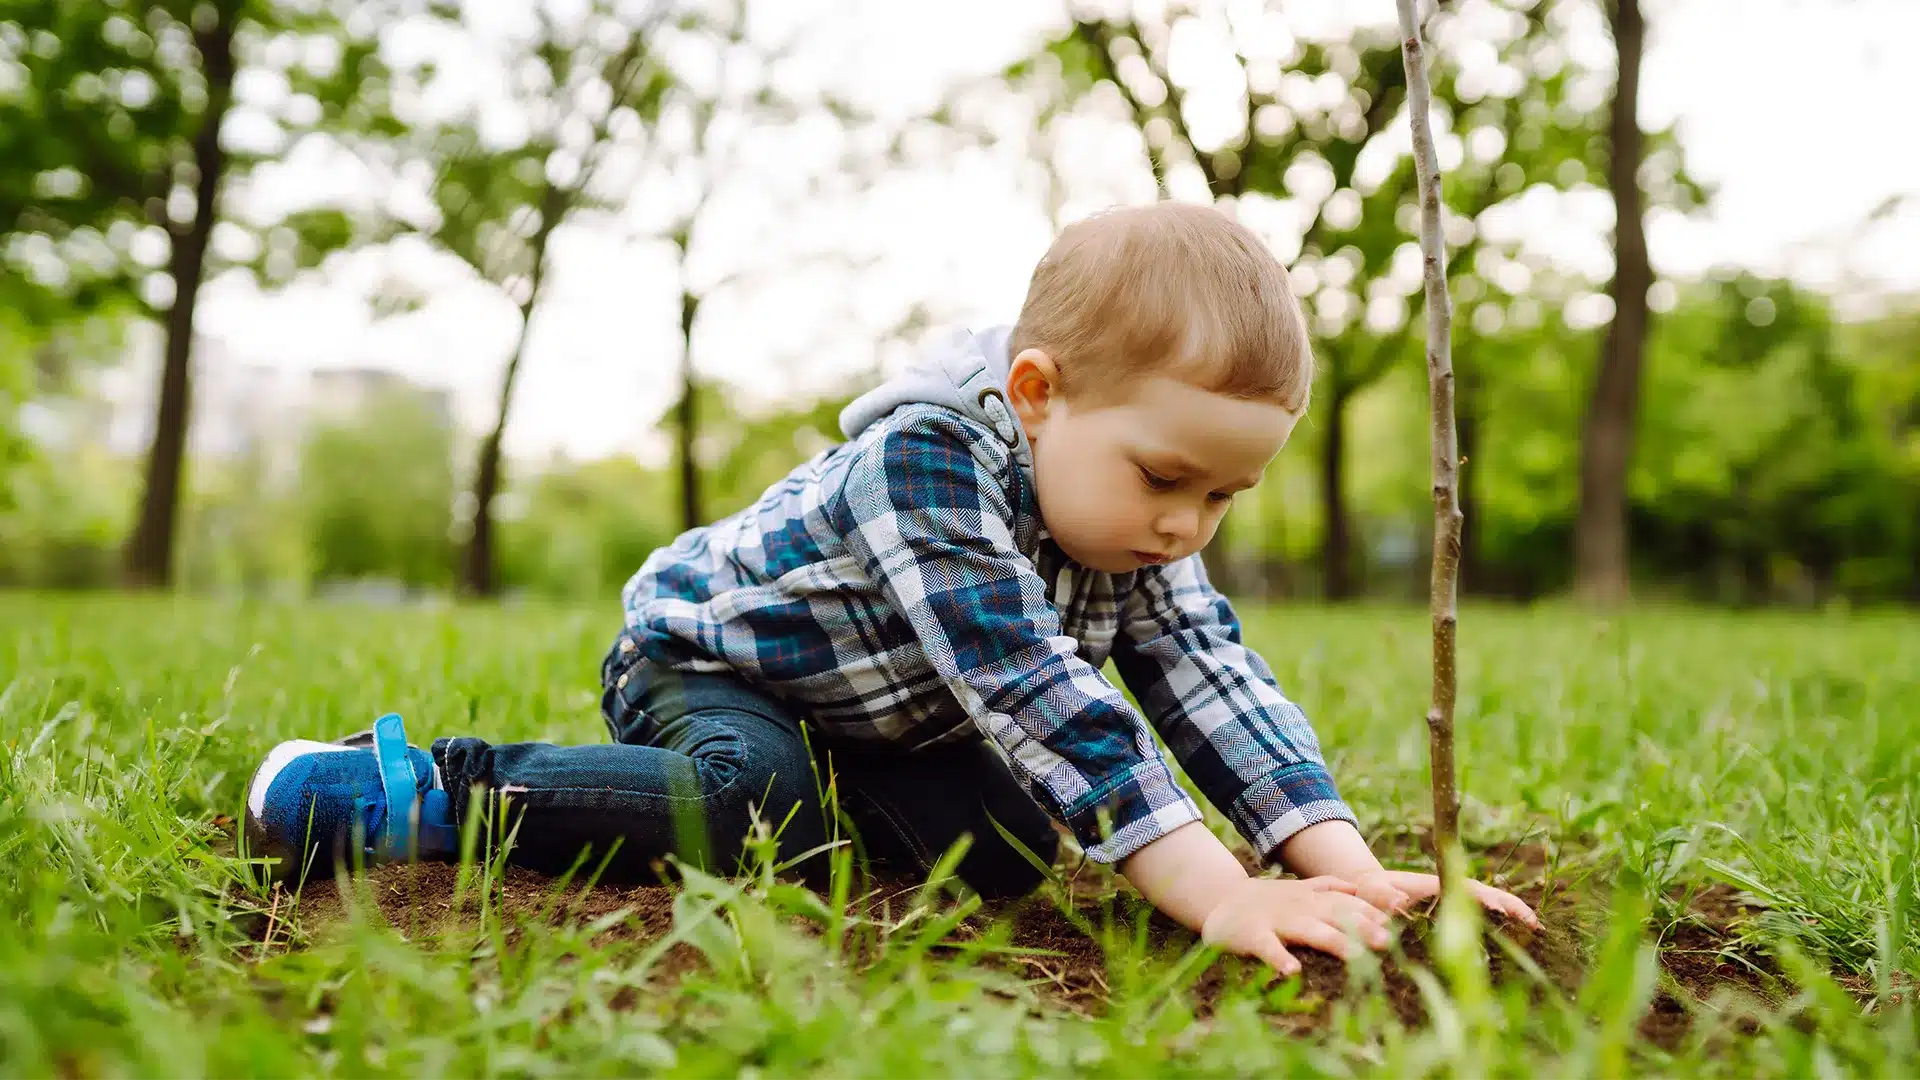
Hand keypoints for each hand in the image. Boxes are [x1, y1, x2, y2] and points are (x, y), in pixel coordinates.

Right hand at [1200, 875, 1392, 976]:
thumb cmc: (1269, 900)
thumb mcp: (1302, 888)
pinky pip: (1267, 948)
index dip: (1374, 911)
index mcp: (1313, 898)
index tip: (1401, 921)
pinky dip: (1279, 959)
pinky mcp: (1253, 935)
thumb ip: (1331, 887)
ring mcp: (1277, 920)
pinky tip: (1293, 971)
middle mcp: (1301, 907)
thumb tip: (1364, 889)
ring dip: (1333, 941)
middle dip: (1363, 928)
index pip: (1350, 902)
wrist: (1221, 898)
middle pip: (1337, 915)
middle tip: (1387, 943)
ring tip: (1355, 956)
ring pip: (1309, 930)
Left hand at [1345, 869, 1540, 928]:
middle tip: (1538, 928)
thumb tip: (1398, 905)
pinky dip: (1497, 929)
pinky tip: (1512, 946)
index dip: (1494, 900)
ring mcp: (1452, 904)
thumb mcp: (1372, 891)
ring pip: (1487, 909)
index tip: (1513, 912)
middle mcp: (1450, 893)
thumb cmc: (1369, 890)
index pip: (1472, 890)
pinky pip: (1477, 921)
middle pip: (1489, 898)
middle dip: (1513, 909)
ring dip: (1511, 919)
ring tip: (1537, 936)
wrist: (1365, 889)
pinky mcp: (1449, 917)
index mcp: (1438, 885)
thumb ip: (1383, 896)